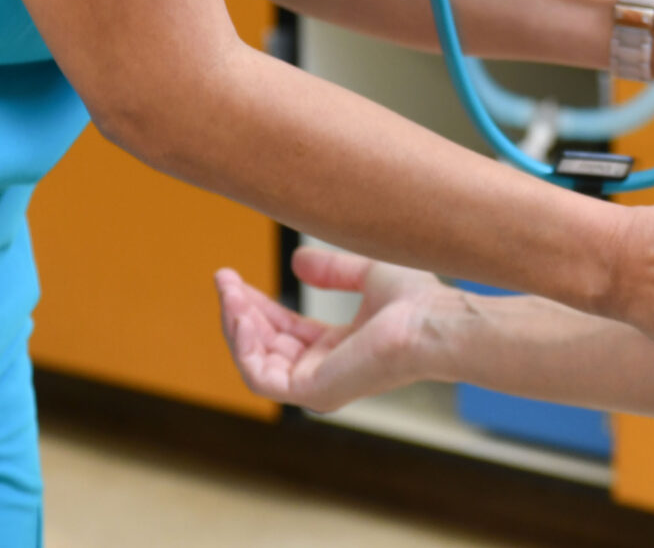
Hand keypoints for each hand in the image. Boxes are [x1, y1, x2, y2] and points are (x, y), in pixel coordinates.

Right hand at [216, 247, 482, 412]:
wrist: (430, 320)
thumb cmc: (416, 300)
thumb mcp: (367, 275)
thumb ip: (333, 271)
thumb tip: (297, 261)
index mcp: (338, 349)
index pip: (284, 332)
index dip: (257, 305)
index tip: (233, 277)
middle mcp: (325, 371)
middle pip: (265, 345)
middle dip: (239, 311)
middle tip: (223, 278)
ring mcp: (316, 386)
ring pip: (256, 361)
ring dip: (237, 325)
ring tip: (230, 292)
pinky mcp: (311, 392)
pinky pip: (261, 378)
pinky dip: (244, 348)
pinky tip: (240, 316)